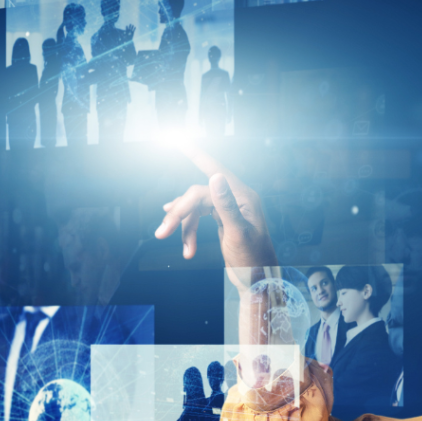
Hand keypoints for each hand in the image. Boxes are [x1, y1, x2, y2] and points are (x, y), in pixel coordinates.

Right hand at [154, 149, 275, 281]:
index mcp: (243, 196)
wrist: (259, 281)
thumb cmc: (254, 260)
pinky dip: (189, 230)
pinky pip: (199, 217)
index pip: (215, 169)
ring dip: (182, 225)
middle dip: (179, 213)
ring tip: (169, 241)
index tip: (176, 139)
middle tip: (162, 232)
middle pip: (198, 195)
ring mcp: (229, 208)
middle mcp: (236, 198)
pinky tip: (182, 242)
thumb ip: (226, 205)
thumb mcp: (238, 233)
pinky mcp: (222, 219)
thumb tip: (215, 176)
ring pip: (195, 208)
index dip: (195, 153)